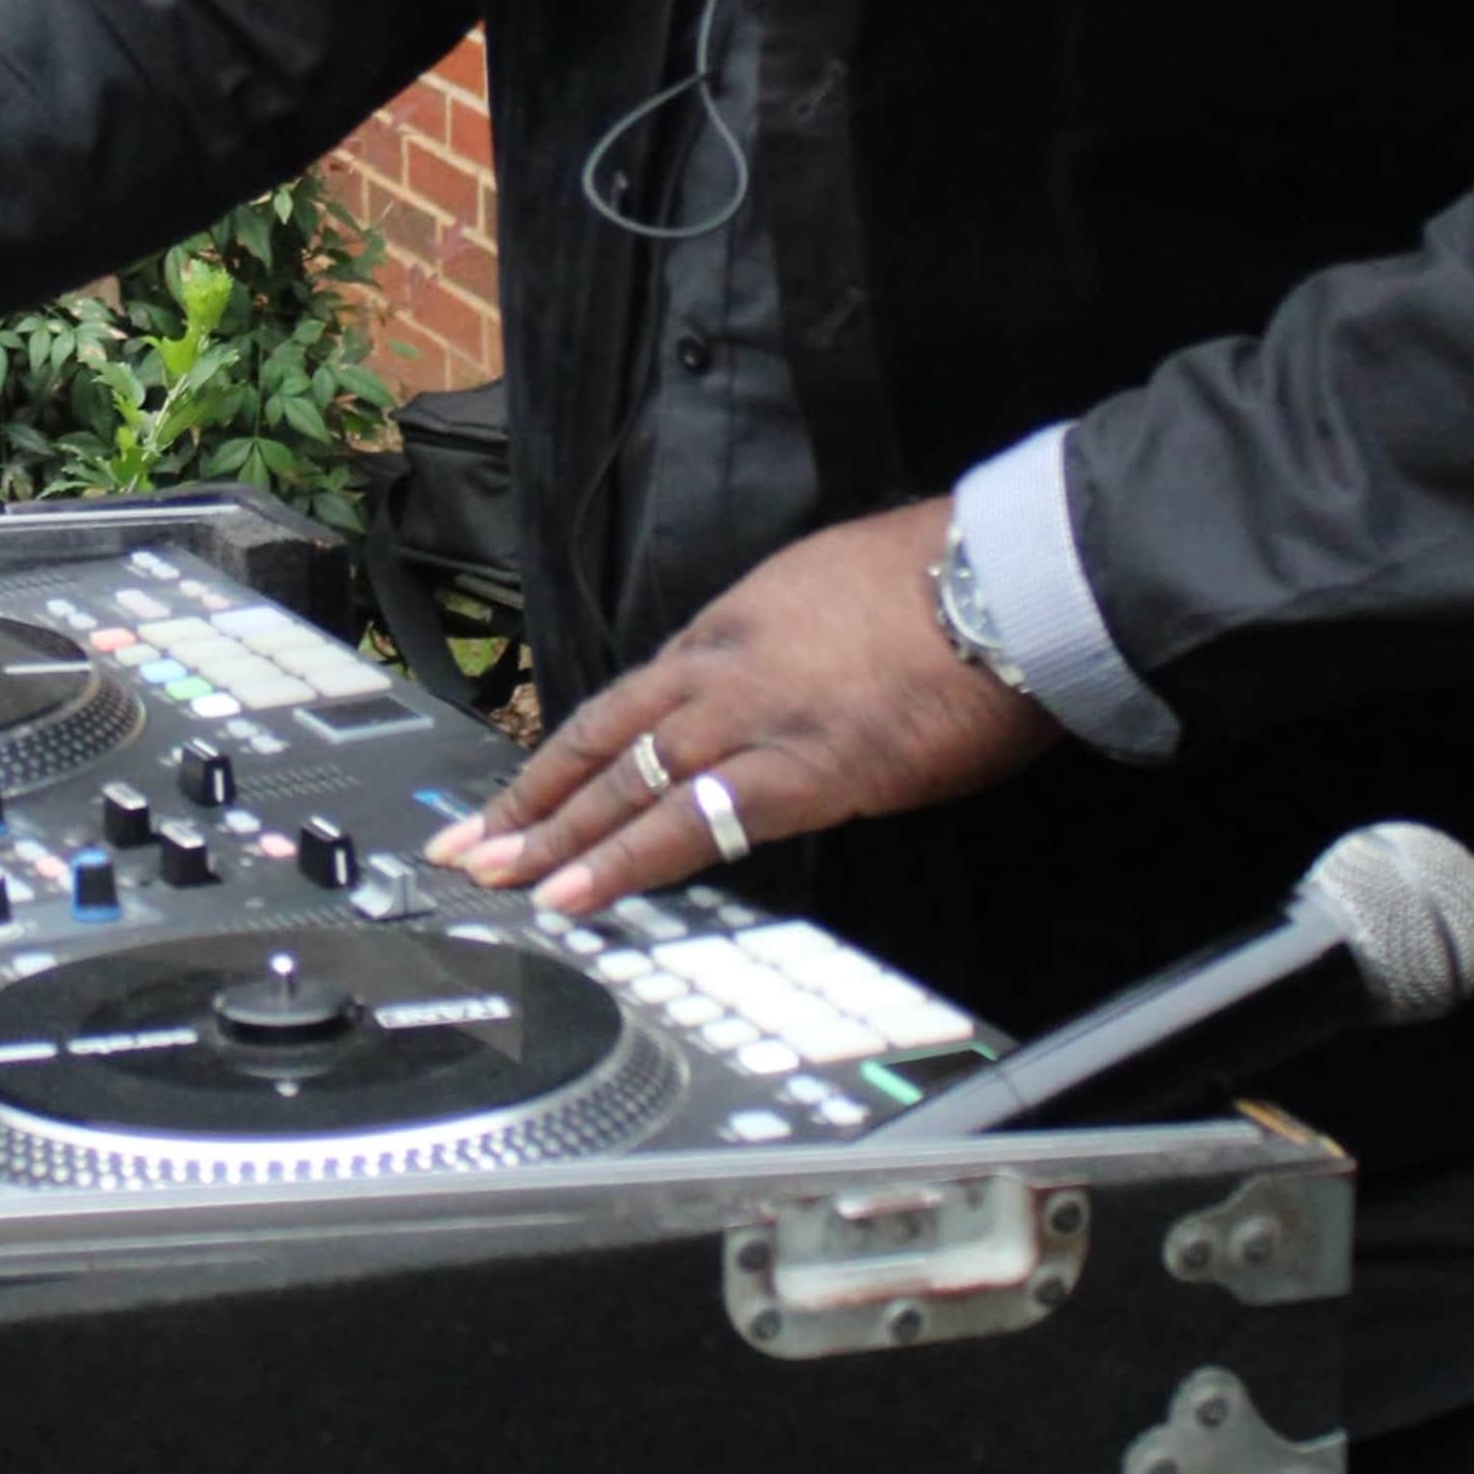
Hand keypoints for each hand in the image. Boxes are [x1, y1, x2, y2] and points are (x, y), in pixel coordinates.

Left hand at [439, 500, 1053, 921]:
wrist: (1008, 578)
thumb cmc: (951, 584)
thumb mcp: (840, 594)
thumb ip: (794, 645)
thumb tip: (788, 687)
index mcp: (735, 624)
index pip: (631, 700)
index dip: (569, 750)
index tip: (524, 790)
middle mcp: (723, 666)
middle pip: (601, 739)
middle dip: (529, 798)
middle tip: (465, 844)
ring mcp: (753, 719)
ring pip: (625, 783)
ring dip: (553, 837)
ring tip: (494, 879)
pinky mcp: (801, 770)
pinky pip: (691, 825)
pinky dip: (627, 863)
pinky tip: (579, 895)